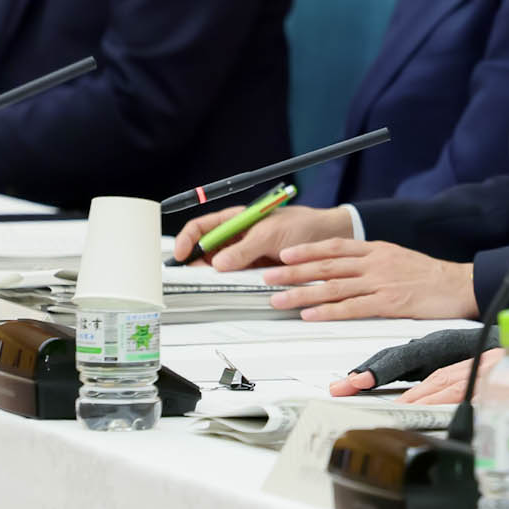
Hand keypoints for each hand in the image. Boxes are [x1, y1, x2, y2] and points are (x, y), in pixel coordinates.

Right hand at [173, 201, 350, 269]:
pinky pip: (237, 276)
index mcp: (237, 219)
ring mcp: (247, 253)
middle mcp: (238, 236)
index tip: (179, 255)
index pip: (202, 227)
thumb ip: (244, 249)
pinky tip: (229, 289)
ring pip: (220, 266)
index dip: (186, 239)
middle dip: (196, 263)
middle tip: (193, 277)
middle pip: (206, 249)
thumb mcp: (271, 235)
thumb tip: (218, 264)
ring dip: (213, 276)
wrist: (328, 236)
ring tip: (209, 285)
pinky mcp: (257, 267)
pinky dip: (231, 283)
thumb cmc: (302, 225)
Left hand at [257, 237, 477, 320]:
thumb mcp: (398, 257)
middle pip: (326, 266)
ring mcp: (380, 282)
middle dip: (294, 271)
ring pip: (333, 287)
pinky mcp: (388, 303)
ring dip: (302, 293)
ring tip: (279, 299)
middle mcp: (374, 263)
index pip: (335, 247)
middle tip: (269, 275)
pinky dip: (328, 311)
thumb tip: (347, 267)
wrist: (460, 285)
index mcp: (376, 250)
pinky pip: (351, 307)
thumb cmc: (430, 276)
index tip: (285, 253)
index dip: (307, 250)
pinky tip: (310, 314)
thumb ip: (372, 260)